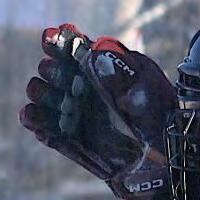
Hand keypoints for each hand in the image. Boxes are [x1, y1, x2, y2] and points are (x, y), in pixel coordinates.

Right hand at [21, 24, 177, 199]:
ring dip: (40, 94)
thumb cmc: (161, 120)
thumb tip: (96, 53)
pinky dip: (34, 121)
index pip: (72, 46)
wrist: (164, 162)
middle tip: (63, 80)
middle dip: (52, 70)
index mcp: (101, 67)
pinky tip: (36, 119)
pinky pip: (42, 126)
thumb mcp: (148, 91)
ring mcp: (72, 111)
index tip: (50, 36)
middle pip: (50, 68)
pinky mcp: (66, 138)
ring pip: (38, 93)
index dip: (58, 40)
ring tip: (58, 103)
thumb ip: (123, 73)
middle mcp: (82, 86)